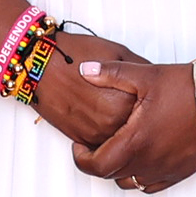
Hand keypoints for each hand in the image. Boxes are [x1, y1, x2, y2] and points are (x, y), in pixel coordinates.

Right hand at [21, 23, 141, 152]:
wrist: (38, 63)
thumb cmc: (74, 54)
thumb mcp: (118, 53)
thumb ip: (141, 70)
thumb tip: (156, 82)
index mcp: (127, 104)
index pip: (152, 112)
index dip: (152, 102)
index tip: (150, 97)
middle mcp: (112, 124)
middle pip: (137, 129)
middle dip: (138, 117)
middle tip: (133, 101)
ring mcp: (95, 134)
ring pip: (120, 140)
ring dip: (122, 128)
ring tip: (114, 105)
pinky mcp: (80, 139)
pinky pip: (101, 143)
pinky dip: (105, 132)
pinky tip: (100, 112)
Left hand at [73, 59, 195, 192]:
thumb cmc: (190, 87)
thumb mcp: (145, 75)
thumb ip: (110, 73)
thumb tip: (84, 70)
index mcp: (136, 141)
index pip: (96, 166)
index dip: (80, 158)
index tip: (79, 145)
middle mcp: (150, 161)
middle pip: (111, 175)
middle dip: (97, 161)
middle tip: (93, 144)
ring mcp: (167, 169)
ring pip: (130, 183)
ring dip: (118, 170)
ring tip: (117, 148)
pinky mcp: (182, 171)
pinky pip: (152, 185)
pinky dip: (140, 176)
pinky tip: (141, 157)